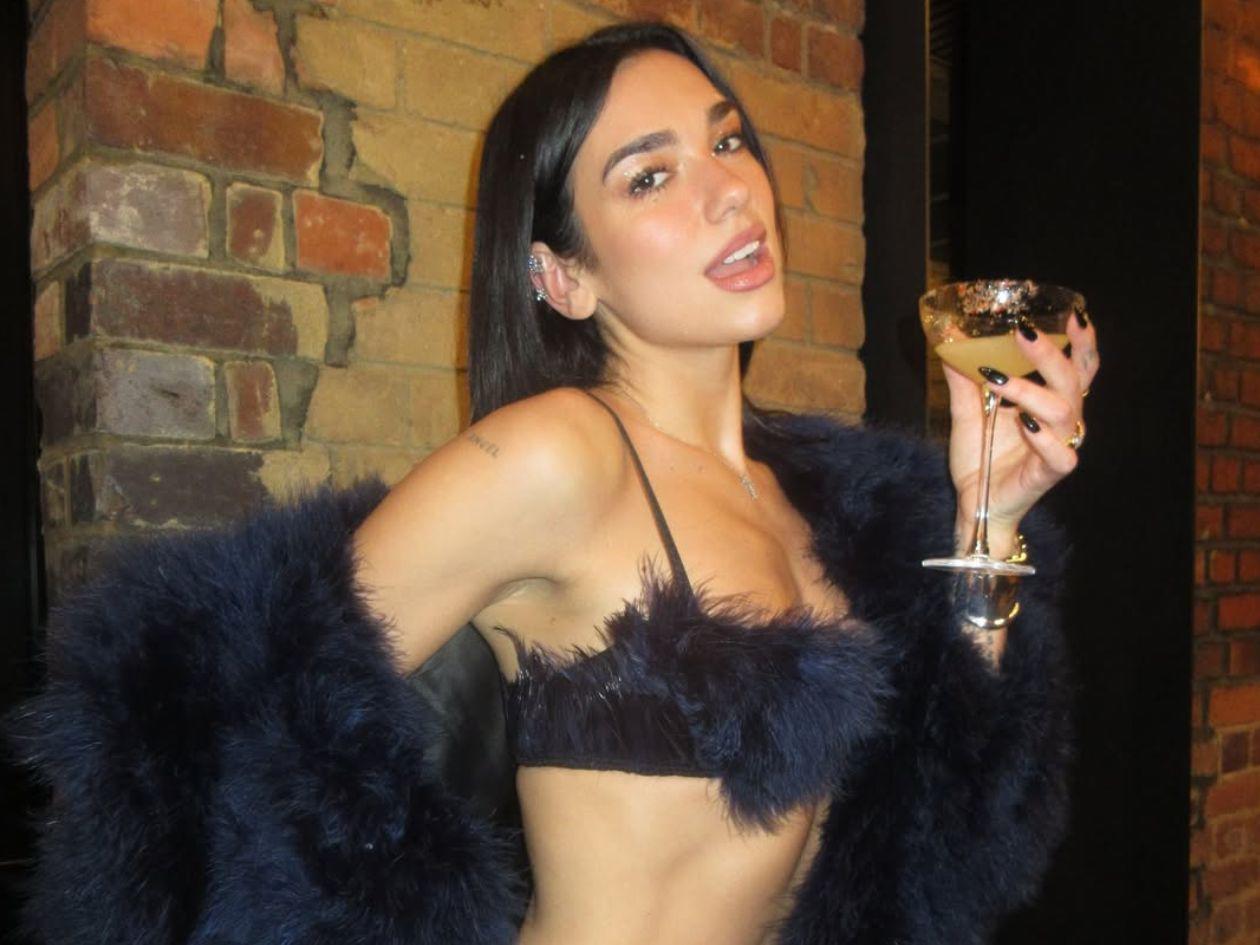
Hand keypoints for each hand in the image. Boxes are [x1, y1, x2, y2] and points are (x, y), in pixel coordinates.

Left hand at [942, 310, 1099, 550]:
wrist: (974, 503)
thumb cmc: (980, 457)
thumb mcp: (967, 411)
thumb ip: (962, 378)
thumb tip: (949, 338)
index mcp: (1050, 401)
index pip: (1078, 367)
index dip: (1082, 342)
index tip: (1073, 314)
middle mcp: (1061, 420)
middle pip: (1072, 380)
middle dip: (1050, 353)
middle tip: (1023, 331)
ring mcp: (1058, 446)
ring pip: (1063, 412)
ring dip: (1030, 391)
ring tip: (997, 378)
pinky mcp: (1050, 473)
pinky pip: (1060, 455)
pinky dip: (1044, 438)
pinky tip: (1026, 424)